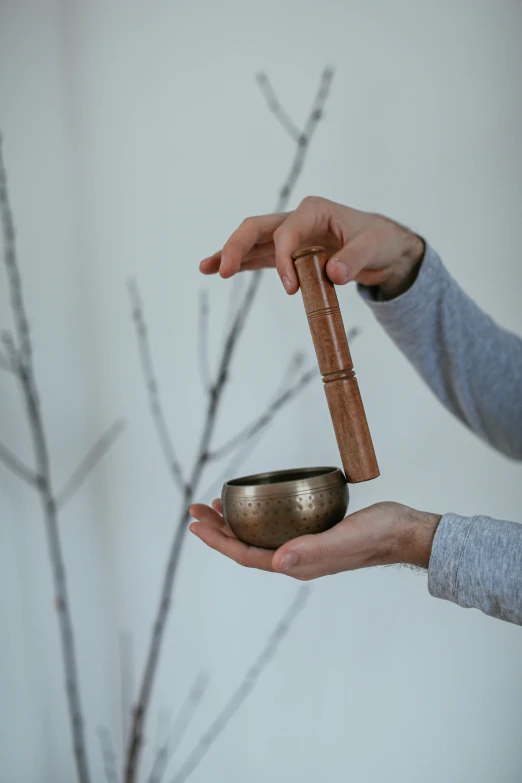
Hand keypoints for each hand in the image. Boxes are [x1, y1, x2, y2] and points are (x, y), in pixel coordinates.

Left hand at [189, 499, 440, 579]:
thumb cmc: (377, 535)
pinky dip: (258, 515)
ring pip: (259, 537)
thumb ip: (312, 551)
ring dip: (235, 523)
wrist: (403, 532)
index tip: (196, 524)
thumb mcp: (344, 539)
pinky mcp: (314, 532)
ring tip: (217, 505)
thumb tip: (276, 561)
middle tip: (196, 509)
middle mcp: (296, 558)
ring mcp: (304, 546)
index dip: (218, 541)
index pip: (246, 556)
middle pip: (246, 547)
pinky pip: (276, 527)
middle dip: (218, 530)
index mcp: (297, 564)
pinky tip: (257, 503)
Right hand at [200, 197, 424, 299]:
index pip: (287, 232)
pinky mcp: (288, 254)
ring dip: (230, 254)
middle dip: (238, 247)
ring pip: (252, 242)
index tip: (291, 289)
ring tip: (206, 268)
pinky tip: (216, 268)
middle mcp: (296, 220)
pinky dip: (241, 263)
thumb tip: (333, 275)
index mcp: (314, 210)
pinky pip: (259, 257)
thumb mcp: (374, 248)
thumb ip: (354, 259)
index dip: (284, 259)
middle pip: (257, 228)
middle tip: (224, 271)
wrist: (383, 248)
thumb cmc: (379, 241)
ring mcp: (289, 236)